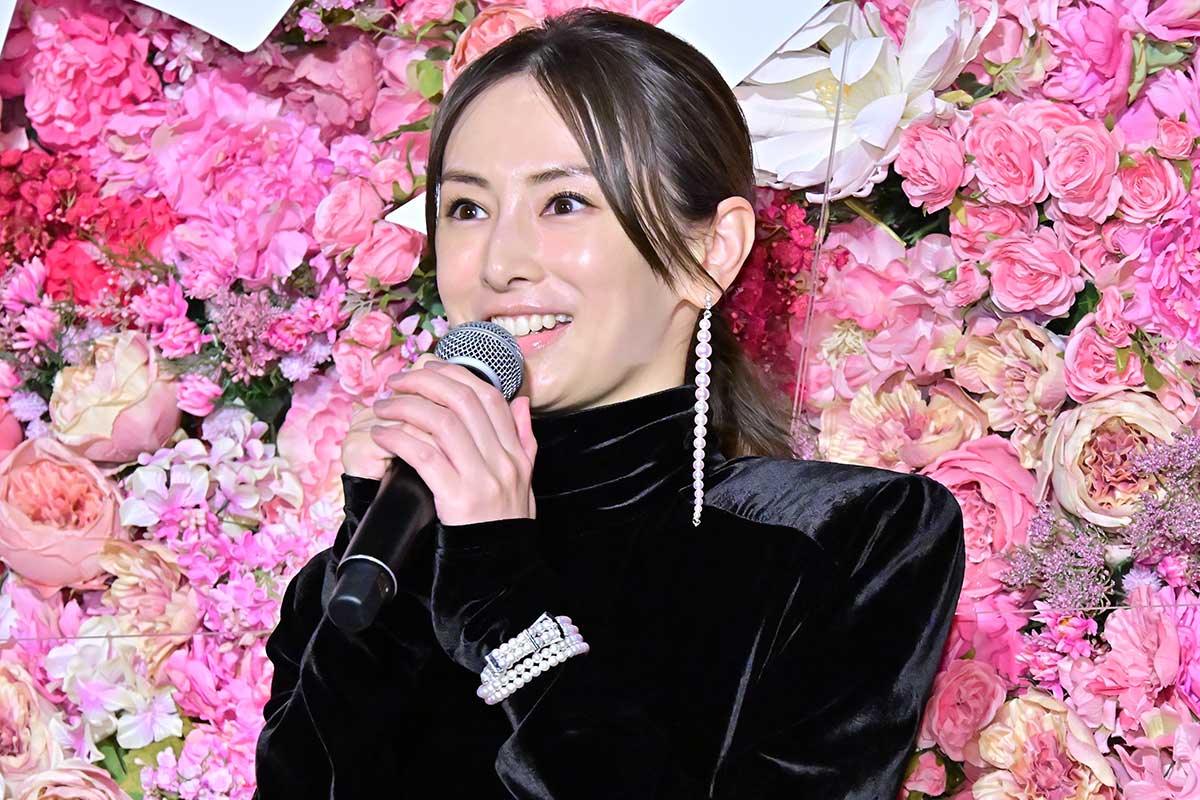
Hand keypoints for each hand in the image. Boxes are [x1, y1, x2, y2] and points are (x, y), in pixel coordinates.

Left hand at [370, 353, 536, 524]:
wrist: (500, 568)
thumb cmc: (505, 524)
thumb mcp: (525, 479)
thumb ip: (524, 439)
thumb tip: (519, 402)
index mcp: (516, 452)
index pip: (489, 396)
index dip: (456, 375)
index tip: (428, 369)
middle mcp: (502, 460)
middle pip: (462, 400)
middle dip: (425, 382)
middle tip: (398, 383)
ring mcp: (481, 478)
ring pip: (441, 422)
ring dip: (405, 407)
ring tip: (383, 408)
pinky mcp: (457, 498)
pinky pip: (424, 455)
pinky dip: (398, 438)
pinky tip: (381, 435)